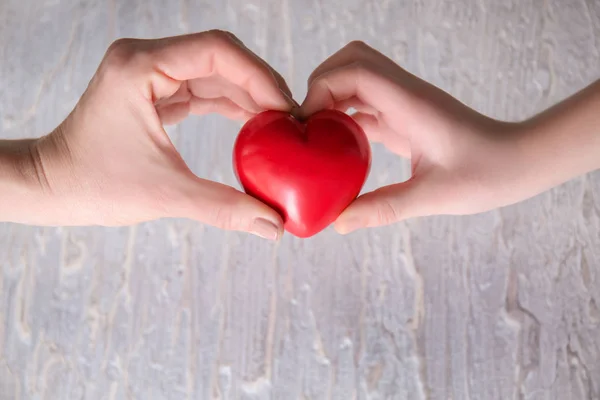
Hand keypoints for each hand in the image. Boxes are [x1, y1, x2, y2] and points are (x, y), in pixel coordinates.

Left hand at [8, 30, 296, 239]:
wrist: (50, 186)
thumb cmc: (91, 185)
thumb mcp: (164, 194)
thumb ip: (225, 208)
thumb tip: (273, 226)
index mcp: (140, 67)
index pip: (217, 51)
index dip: (259, 76)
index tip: (285, 110)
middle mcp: (146, 59)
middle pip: (222, 57)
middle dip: (260, 86)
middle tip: (291, 120)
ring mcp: (150, 73)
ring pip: (216, 72)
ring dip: (249, 96)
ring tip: (279, 126)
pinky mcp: (155, 90)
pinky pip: (203, 89)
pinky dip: (231, 105)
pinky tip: (254, 126)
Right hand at [300, 41, 555, 233]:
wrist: (518, 161)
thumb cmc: (486, 175)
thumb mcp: (432, 197)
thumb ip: (382, 209)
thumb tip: (338, 223)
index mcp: (410, 104)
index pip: (355, 70)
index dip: (321, 89)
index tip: (306, 125)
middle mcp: (404, 93)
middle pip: (349, 61)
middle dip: (320, 85)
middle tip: (306, 125)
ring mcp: (404, 101)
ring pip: (355, 77)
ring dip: (330, 98)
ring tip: (315, 135)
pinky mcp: (405, 114)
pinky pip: (365, 103)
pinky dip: (344, 116)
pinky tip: (337, 147)